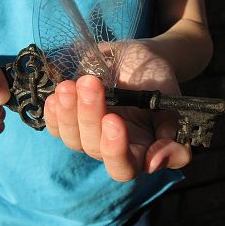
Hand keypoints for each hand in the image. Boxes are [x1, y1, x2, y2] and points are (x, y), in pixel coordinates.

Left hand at [44, 41, 190, 180]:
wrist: (136, 58)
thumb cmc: (155, 79)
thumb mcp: (171, 104)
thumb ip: (172, 136)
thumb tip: (154, 164)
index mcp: (136, 148)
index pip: (122, 167)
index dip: (114, 150)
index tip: (113, 119)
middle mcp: (109, 145)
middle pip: (92, 147)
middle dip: (89, 115)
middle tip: (89, 83)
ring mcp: (87, 133)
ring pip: (70, 137)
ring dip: (67, 112)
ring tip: (68, 86)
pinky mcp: (70, 119)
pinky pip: (55, 126)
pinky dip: (52, 114)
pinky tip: (54, 98)